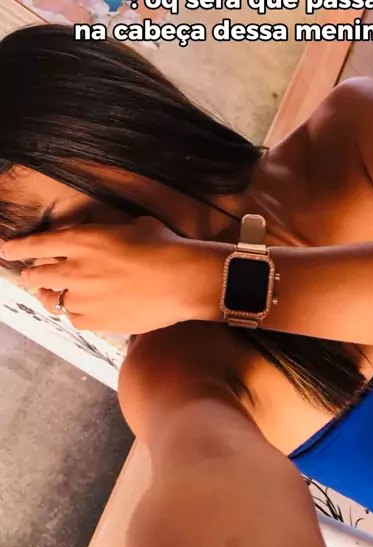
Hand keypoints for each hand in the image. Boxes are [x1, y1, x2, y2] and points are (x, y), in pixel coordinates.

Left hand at [1, 218, 204, 333]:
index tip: (5, 249)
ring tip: (52, 296)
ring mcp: (83, 297)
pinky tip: (83, 310)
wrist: (180, 280)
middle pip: (36, 276)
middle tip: (29, 277)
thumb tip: (113, 233)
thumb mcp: (135, 226)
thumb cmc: (164, 247)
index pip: (35, 244)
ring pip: (52, 300)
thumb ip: (113, 231)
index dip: (16, 247)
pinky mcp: (95, 321)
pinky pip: (74, 319)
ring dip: (51, 296)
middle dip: (29, 276)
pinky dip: (76, 313)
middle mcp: (75, 268)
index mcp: (82, 240)